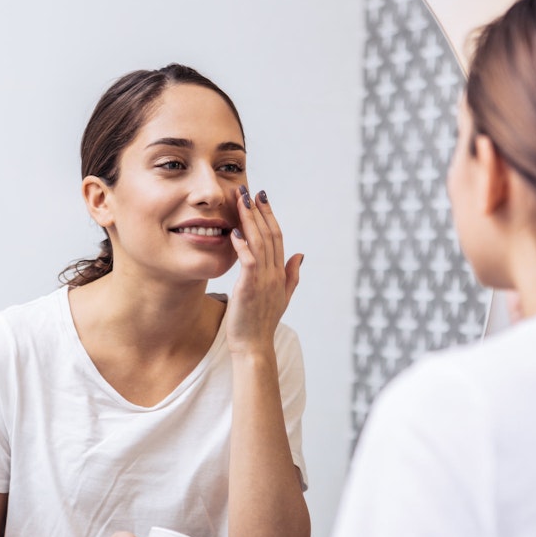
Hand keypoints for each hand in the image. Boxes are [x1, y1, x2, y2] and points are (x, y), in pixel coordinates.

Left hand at [226, 186, 302, 354]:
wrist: (254, 346)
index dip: (270, 216)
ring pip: (259, 243)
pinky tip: (235, 231)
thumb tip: (301, 254)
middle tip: (251, 190)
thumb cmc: (261, 323)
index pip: (277, 238)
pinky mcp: (249, 288)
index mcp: (280, 273)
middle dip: (260, 211)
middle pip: (270, 235)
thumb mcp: (281, 296)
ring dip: (250, 220)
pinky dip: (243, 245)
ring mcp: (263, 281)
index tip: (262, 198)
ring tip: (241, 201)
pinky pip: (249, 261)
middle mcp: (274, 274)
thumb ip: (292, 274)